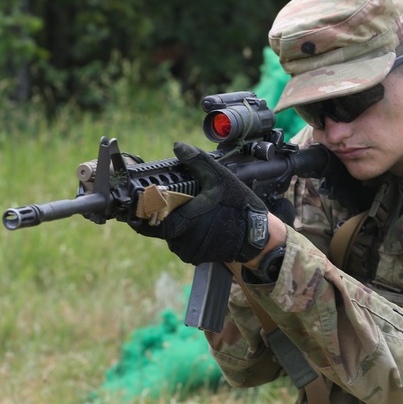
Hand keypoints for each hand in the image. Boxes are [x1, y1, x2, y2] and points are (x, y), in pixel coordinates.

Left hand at [131, 142, 267, 264]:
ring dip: (176, 222)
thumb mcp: (220, 179)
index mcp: (187, 221)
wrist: (258, 236)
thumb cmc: (239, 207)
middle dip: (165, 212)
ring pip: (171, 234)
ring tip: (193, 210)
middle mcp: (184, 241)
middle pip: (161, 226)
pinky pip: (181, 242)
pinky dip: (185, 232)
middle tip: (175, 200)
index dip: (146, 210)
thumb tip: (178, 146)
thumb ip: (197, 162)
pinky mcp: (195, 257)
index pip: (152, 222)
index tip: (144, 201)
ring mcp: (189, 251)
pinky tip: (200, 222)